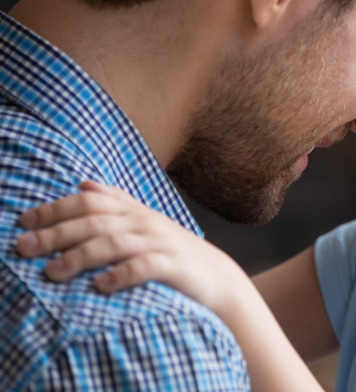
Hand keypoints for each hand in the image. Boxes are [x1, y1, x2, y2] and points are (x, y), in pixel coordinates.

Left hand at [16, 181, 249, 313]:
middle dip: (56, 233)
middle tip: (24, 248)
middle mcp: (144, 223)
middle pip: (95, 221)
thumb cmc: (172, 251)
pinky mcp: (174, 266)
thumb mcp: (145, 221)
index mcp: (133, 211)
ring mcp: (160, 243)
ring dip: (80, 256)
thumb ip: (116, 202)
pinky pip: (146, 267)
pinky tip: (101, 286)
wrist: (217, 277)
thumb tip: (83, 184)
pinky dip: (122, 274)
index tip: (24, 222)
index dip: (55, 209)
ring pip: (114, 243)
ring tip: (53, 272)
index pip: (89, 202)